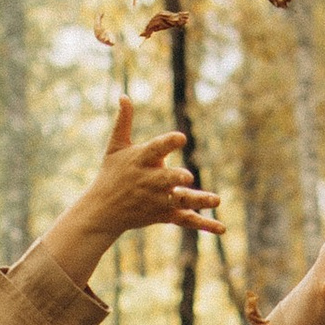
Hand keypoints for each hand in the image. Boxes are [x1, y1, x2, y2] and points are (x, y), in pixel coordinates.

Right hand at [40, 96, 224, 285]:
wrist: (102, 211)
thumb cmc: (111, 174)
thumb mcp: (115, 147)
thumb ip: (123, 122)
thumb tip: (124, 95)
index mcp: (140, 160)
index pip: (155, 149)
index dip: (168, 143)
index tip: (180, 137)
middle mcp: (150, 181)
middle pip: (166, 179)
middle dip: (176, 179)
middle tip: (187, 177)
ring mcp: (158, 200)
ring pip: (181, 201)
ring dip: (199, 201)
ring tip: (216, 200)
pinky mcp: (164, 214)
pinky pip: (186, 219)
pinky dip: (204, 224)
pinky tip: (222, 228)